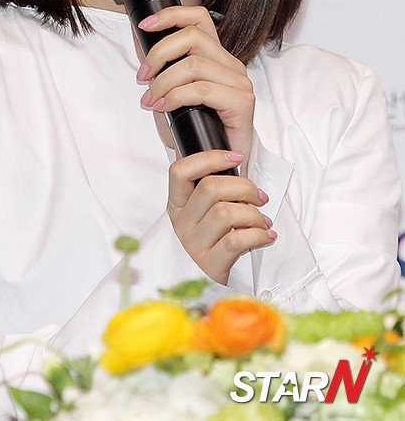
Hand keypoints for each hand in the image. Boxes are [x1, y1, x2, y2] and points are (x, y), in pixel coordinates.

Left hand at [136, 5, 253, 154]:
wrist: (215, 163)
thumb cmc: (195, 128)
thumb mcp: (170, 90)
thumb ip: (160, 66)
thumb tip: (138, 39)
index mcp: (216, 56)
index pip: (199, 18)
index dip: (171, 15)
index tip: (145, 25)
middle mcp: (230, 64)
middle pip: (193, 37)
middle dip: (159, 53)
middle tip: (142, 76)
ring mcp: (239, 82)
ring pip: (194, 65)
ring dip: (163, 82)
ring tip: (150, 99)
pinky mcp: (242, 102)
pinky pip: (202, 90)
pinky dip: (175, 97)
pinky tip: (163, 107)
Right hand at [167, 149, 276, 283]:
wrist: (205, 287)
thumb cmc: (211, 242)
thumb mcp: (203, 215)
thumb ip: (214, 192)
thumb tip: (241, 169)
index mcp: (177, 204)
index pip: (180, 171)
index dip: (210, 158)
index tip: (236, 157)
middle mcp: (181, 222)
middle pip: (210, 188)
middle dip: (244, 187)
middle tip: (260, 197)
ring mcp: (193, 244)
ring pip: (225, 213)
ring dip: (253, 214)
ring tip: (263, 221)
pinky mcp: (209, 265)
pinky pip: (236, 241)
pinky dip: (258, 235)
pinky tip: (266, 236)